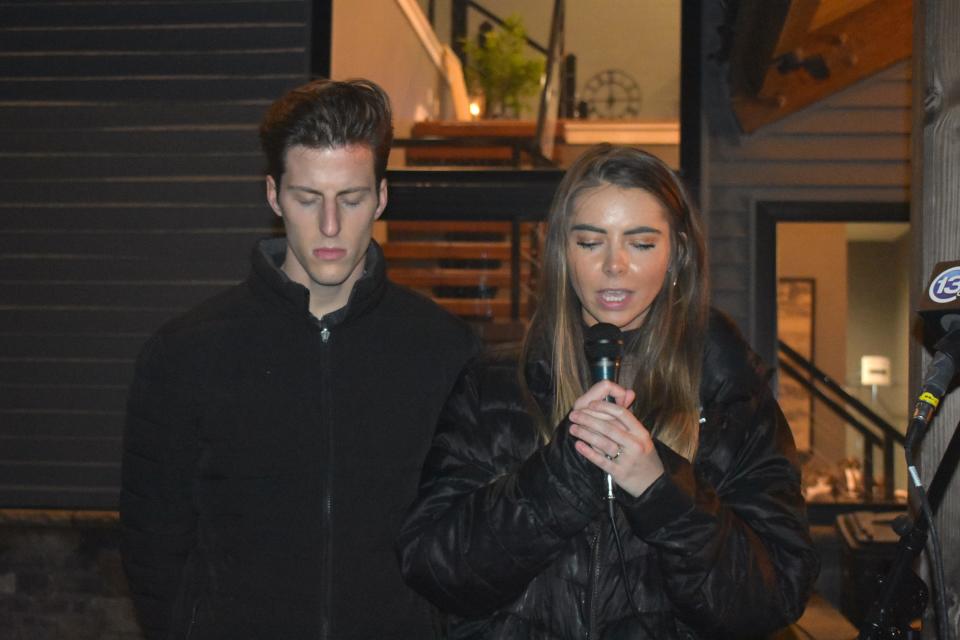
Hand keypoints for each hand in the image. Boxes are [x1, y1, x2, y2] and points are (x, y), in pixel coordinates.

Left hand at [568, 381, 663, 497]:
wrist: (653, 484)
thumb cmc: (644, 456)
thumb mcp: (642, 436)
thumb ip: (629, 418)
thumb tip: (626, 392)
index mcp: (641, 432)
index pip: (622, 413)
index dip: (604, 407)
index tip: (590, 404)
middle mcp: (635, 444)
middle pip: (608, 426)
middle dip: (588, 419)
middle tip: (574, 415)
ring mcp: (627, 459)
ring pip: (602, 442)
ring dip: (585, 434)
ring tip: (573, 428)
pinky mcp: (619, 472)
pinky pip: (601, 461)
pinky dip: (588, 452)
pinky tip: (579, 445)